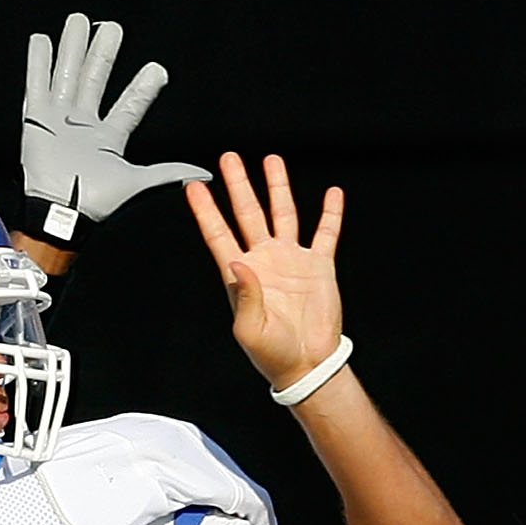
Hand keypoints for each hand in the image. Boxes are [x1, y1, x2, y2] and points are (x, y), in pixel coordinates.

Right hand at [19, 13, 206, 234]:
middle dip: (104, 54)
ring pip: (69, 75)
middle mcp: (85, 126)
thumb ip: (167, 173)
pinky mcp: (37, 120)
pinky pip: (37, 85)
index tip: (157, 71)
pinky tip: (42, 41)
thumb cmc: (95, 204)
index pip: (130, 105)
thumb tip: (205, 175)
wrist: (59, 212)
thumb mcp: (137, 184)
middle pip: (96, 79)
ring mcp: (60, 120)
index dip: (144, 88)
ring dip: (74, 48)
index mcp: (110, 140)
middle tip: (112, 29)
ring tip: (79, 22)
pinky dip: (39, 63)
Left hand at [185, 154, 346, 396]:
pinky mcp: (318, 266)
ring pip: (283, 213)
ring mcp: (291, 260)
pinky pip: (325, 233)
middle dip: (238, 185)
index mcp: (242, 275)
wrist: (306, 365)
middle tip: (228, 159)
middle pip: (248, 213)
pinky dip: (330, 214)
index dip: (206, 211)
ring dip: (277, 187)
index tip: (194, 187)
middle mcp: (265, 260)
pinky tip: (332, 194)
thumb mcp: (249, 329)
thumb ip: (245, 295)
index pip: (219, 234)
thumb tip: (239, 262)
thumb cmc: (273, 354)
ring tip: (271, 161)